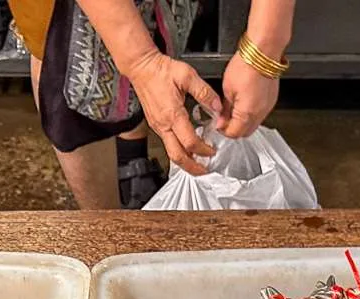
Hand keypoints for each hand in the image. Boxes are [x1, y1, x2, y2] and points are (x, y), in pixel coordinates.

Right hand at [122, 51, 223, 174]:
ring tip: (198, 162)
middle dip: (191, 167)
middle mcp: (163, 124)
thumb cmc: (161, 70)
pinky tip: (187, 147)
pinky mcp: (155, 124)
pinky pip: (167, 143)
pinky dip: (178, 150)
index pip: (190, 142)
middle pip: (177, 156)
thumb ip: (204, 92)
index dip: (203, 150)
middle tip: (204, 171)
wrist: (141, 67)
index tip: (213, 150)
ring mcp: (157, 126)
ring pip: (171, 152)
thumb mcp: (187, 75)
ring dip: (185, 160)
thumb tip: (217, 107)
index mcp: (172, 114)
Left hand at [220, 53, 278, 138]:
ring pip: (253, 124)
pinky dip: (250, 113)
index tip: (217, 123)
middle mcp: (260, 113)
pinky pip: (260, 114)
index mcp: (247, 113)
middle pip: (245, 132)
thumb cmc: (246, 65)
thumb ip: (224, 109)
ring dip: (242, 121)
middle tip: (223, 118)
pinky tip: (243, 102)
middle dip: (233, 128)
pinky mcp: (271, 100)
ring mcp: (267, 107)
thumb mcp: (227, 89)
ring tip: (232, 108)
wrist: (263, 52)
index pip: (233, 134)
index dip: (223, 130)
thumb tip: (221, 119)